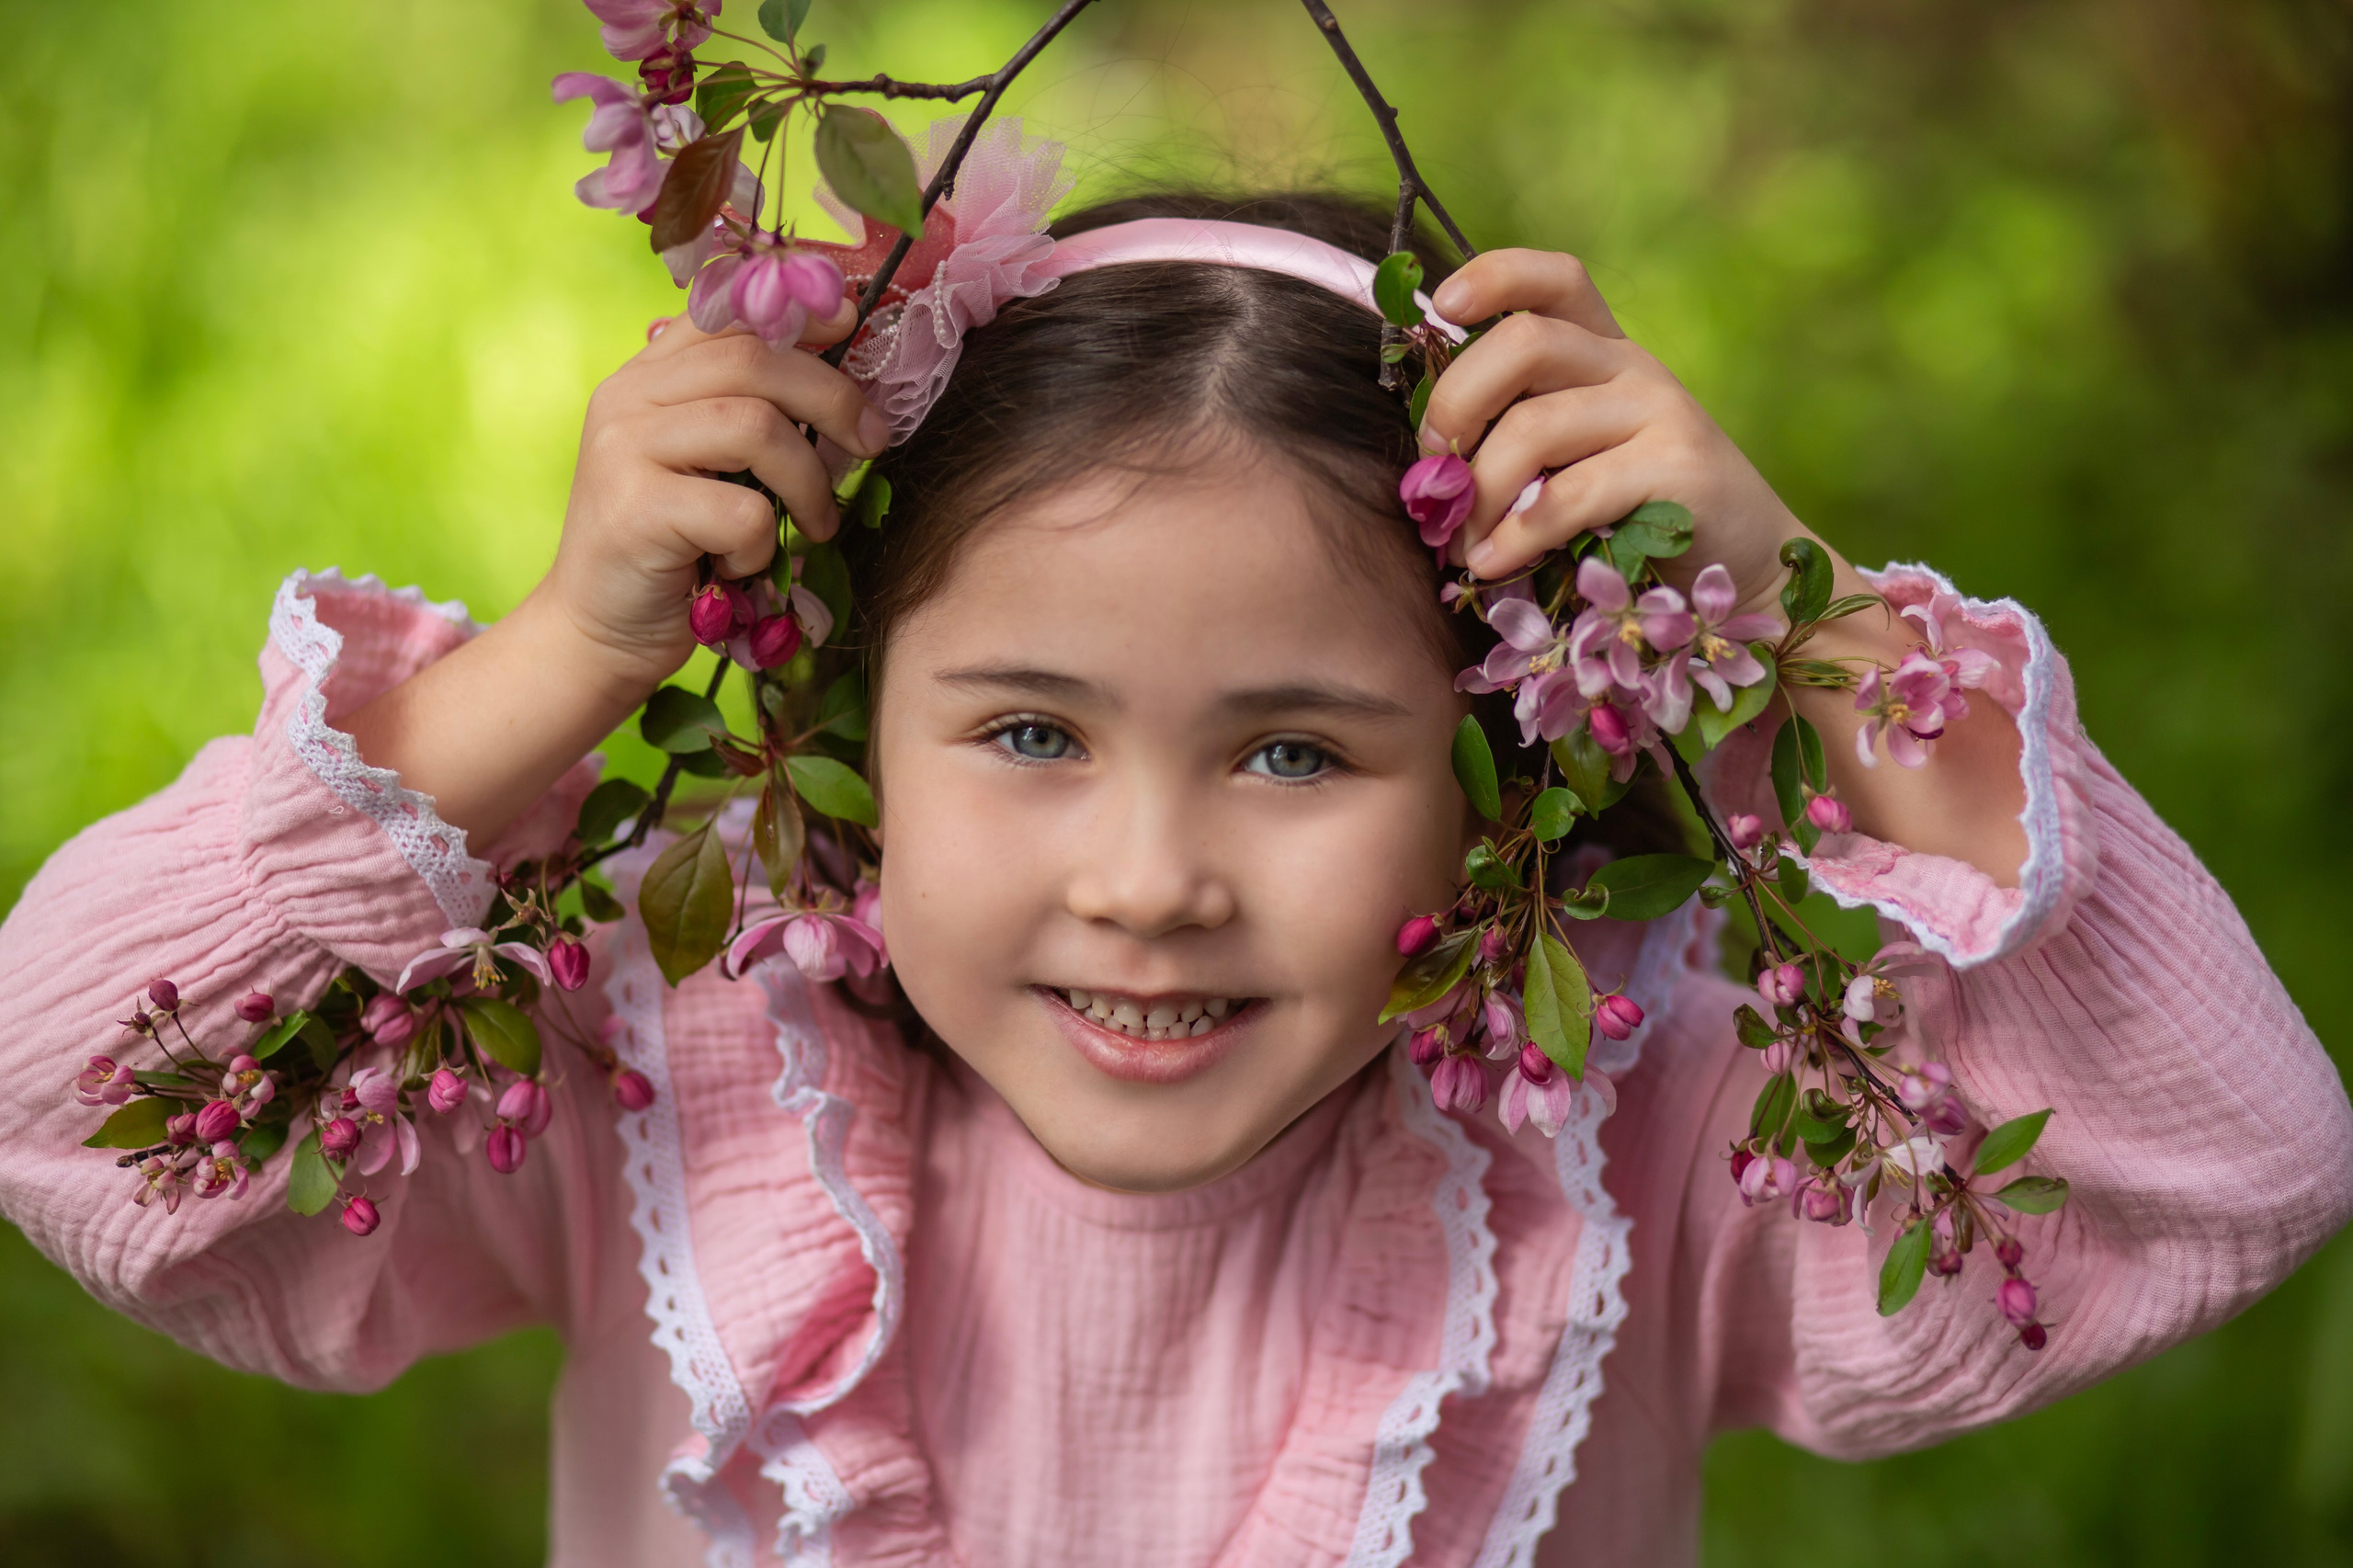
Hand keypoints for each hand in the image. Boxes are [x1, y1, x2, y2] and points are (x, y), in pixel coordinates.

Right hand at [342, 304, 884, 844]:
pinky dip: (763, 544)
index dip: (799, 312)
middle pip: (754, 360)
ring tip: (815, 524)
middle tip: (872, 443)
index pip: (727, 312)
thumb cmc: (675, 552)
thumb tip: (847, 383)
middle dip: (833, 398)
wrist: (598, 632)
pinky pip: (741, 510)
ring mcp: (624, 450)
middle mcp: (628, 399)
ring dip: (807, 482)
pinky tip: (744, 566)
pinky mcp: (635, 511)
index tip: (852, 323)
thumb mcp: (713, 469)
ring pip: (755, 427)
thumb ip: (751, 414)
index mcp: (648, 376)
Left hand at [1419, 249, 2028, 884]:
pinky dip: (1516, 534)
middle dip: (1454, 406)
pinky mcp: (1678, 471)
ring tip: (1461, 543)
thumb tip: (1427, 455)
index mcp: (1605, 350)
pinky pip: (1569, 495)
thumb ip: (1523, 435)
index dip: (1492, 278)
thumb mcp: (1584, 461)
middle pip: (1522, 342)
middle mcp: (1634, 367)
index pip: (1553, 278)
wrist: (1749, 573)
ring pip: (1533, 426)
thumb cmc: (1641, 524)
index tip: (1439, 310)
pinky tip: (1491, 563)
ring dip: (1478, 491)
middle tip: (1434, 473)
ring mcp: (1662, 413)